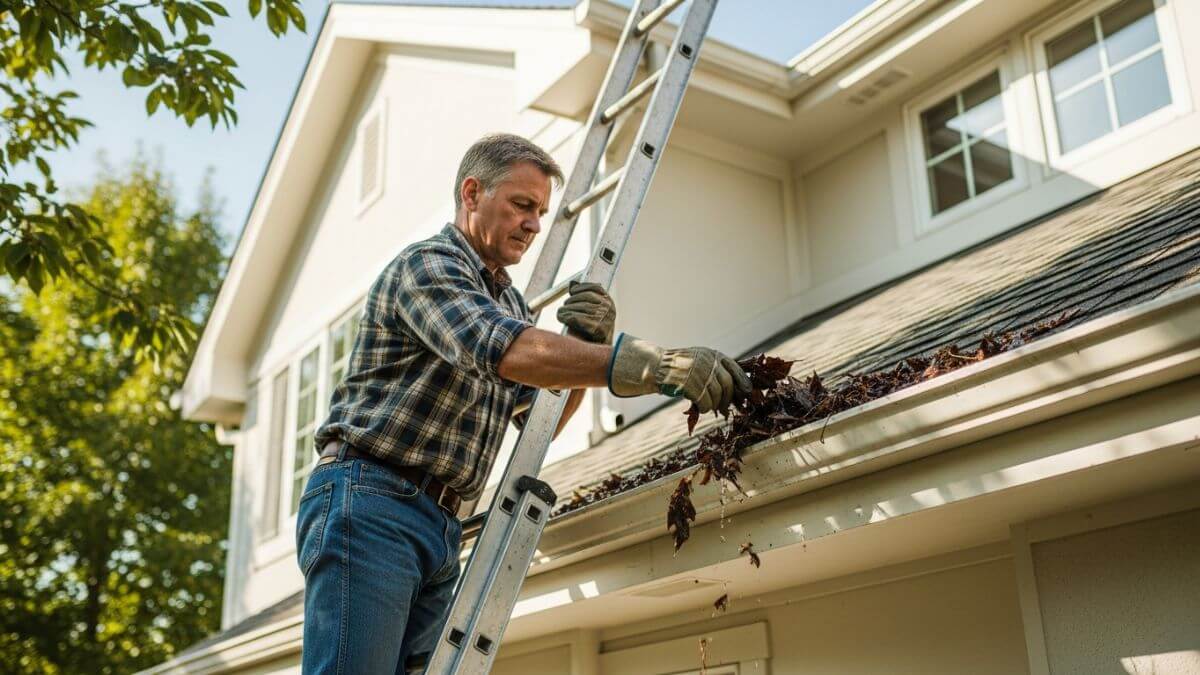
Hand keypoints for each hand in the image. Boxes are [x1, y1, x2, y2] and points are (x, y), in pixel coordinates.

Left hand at [557, 281, 615, 344]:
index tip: (572, 291)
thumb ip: (581, 297)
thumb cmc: (588, 331)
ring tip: (561, 313)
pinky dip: (565, 317)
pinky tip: (562, 318)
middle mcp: (609, 309)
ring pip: (579, 307)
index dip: (582, 287)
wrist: (594, 354)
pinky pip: (576, 317)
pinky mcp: (597, 328)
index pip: (596, 288)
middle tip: (564, 306)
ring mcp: (604, 318)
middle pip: (586, 297)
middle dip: (572, 300)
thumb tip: (572, 283)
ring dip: (566, 309)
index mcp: (609, 303)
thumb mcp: (587, 312)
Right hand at [607, 334, 751, 412]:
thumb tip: (736, 389)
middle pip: (727, 384)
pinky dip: (705, 408)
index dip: (743, 381)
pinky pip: (705, 401)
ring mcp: (698, 372)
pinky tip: (701, 408)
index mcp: (711, 354)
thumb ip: (714, 369)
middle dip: (728, 398)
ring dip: (715, 405)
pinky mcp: (689, 384)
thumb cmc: (679, 368)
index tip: (747, 391)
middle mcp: (707, 361)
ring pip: (717, 395)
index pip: (734, 368)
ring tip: (710, 407)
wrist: (656, 367)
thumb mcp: (698, 360)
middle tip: (725, 407)